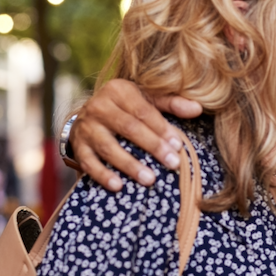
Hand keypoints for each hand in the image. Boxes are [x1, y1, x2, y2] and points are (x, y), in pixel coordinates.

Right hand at [68, 79, 201, 190]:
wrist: (89, 114)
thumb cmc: (127, 106)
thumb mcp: (147, 98)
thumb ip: (171, 103)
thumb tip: (198, 109)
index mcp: (118, 90)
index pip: (143, 111)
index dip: (161, 129)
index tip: (178, 146)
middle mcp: (99, 106)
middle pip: (128, 128)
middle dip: (152, 147)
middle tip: (173, 164)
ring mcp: (86, 127)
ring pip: (109, 147)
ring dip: (130, 165)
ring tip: (150, 179)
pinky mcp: (78, 146)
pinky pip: (88, 162)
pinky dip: (102, 175)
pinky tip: (118, 186)